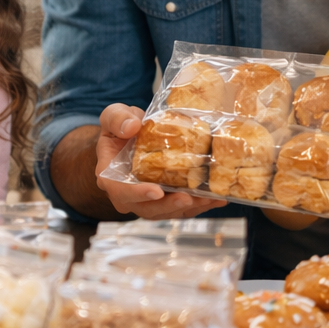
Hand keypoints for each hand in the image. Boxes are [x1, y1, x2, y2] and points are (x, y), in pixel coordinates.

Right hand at [95, 103, 217, 219]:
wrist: (130, 136)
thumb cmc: (120, 128)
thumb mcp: (113, 115)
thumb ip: (117, 118)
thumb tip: (132, 127)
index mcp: (111, 177)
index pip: (120, 191)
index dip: (138, 194)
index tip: (156, 191)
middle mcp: (127, 194)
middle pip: (147, 209)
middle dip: (169, 206)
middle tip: (188, 198)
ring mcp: (146, 200)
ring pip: (166, 212)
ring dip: (189, 208)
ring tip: (210, 198)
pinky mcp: (163, 201)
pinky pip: (180, 209)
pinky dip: (199, 206)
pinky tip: (217, 198)